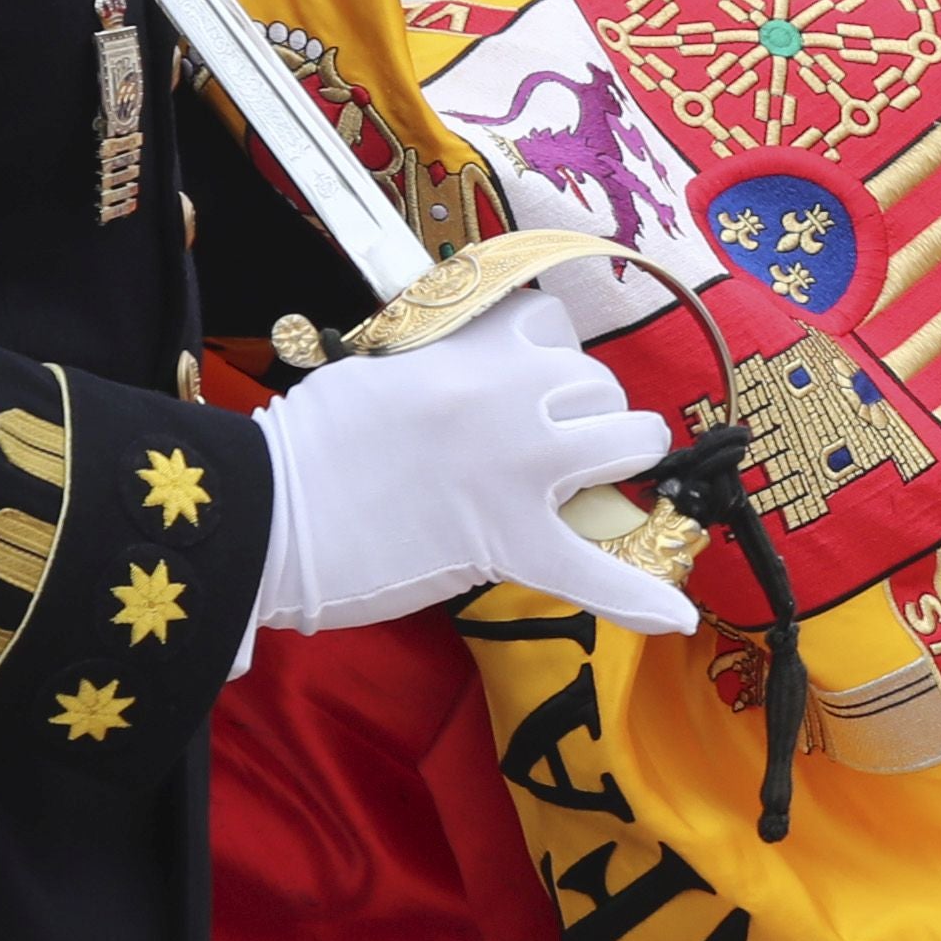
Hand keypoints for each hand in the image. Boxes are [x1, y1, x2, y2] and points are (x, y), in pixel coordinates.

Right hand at [250, 295, 696, 635]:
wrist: (265, 512)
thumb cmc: (306, 445)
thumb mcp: (379, 370)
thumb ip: (444, 366)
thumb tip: (480, 374)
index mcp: (468, 347)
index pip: (551, 325)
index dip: (549, 358)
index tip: (530, 384)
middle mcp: (507, 394)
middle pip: (597, 382)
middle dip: (585, 410)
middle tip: (550, 445)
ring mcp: (517, 467)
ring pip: (628, 439)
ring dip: (621, 458)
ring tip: (598, 482)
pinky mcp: (508, 541)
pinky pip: (595, 571)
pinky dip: (637, 598)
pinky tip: (675, 616)